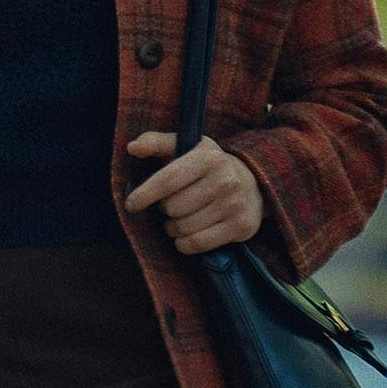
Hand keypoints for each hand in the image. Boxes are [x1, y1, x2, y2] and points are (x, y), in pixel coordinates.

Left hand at [124, 131, 263, 252]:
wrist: (255, 182)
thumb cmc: (209, 165)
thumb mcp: (186, 146)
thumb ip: (156, 143)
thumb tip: (132, 147)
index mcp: (208, 158)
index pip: (168, 180)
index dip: (145, 194)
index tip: (131, 204)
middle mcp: (225, 180)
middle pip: (172, 208)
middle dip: (165, 209)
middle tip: (173, 204)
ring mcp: (235, 205)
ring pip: (182, 228)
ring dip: (173, 227)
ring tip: (182, 216)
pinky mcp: (242, 227)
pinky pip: (196, 243)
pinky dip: (184, 243)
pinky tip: (187, 234)